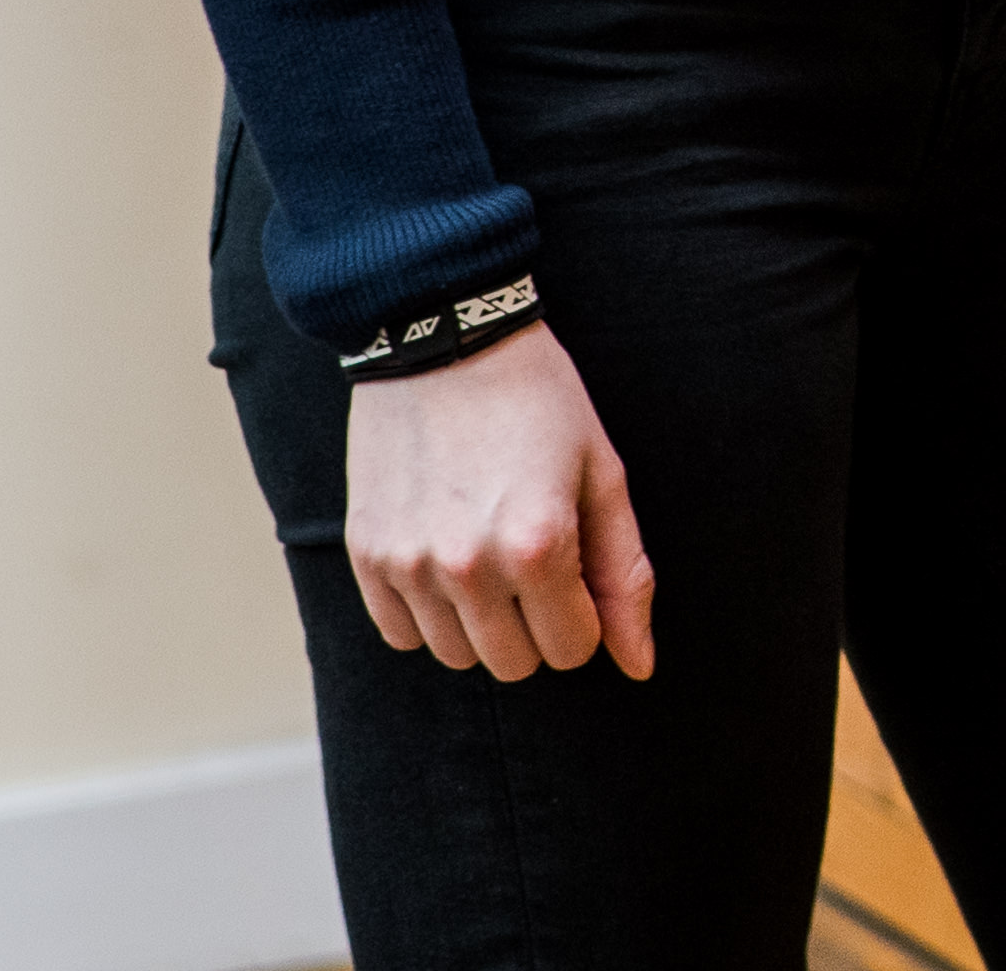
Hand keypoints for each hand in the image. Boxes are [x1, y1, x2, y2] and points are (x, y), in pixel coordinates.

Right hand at [344, 324, 652, 681]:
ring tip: (490, 550)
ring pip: (457, 656)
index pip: (573, 649)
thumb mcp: (604, 475)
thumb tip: (640, 666)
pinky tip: (447, 556)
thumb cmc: (540, 403)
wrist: (444, 340)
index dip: (586, 614)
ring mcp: (408, 565)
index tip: (578, 568)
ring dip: (482, 622)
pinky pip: (402, 634)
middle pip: (515, 664)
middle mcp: (467, 567)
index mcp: (538, 546)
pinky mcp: (365, 556)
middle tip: (536, 559)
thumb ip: (626, 576)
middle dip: (538, 624)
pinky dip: (429, 613)